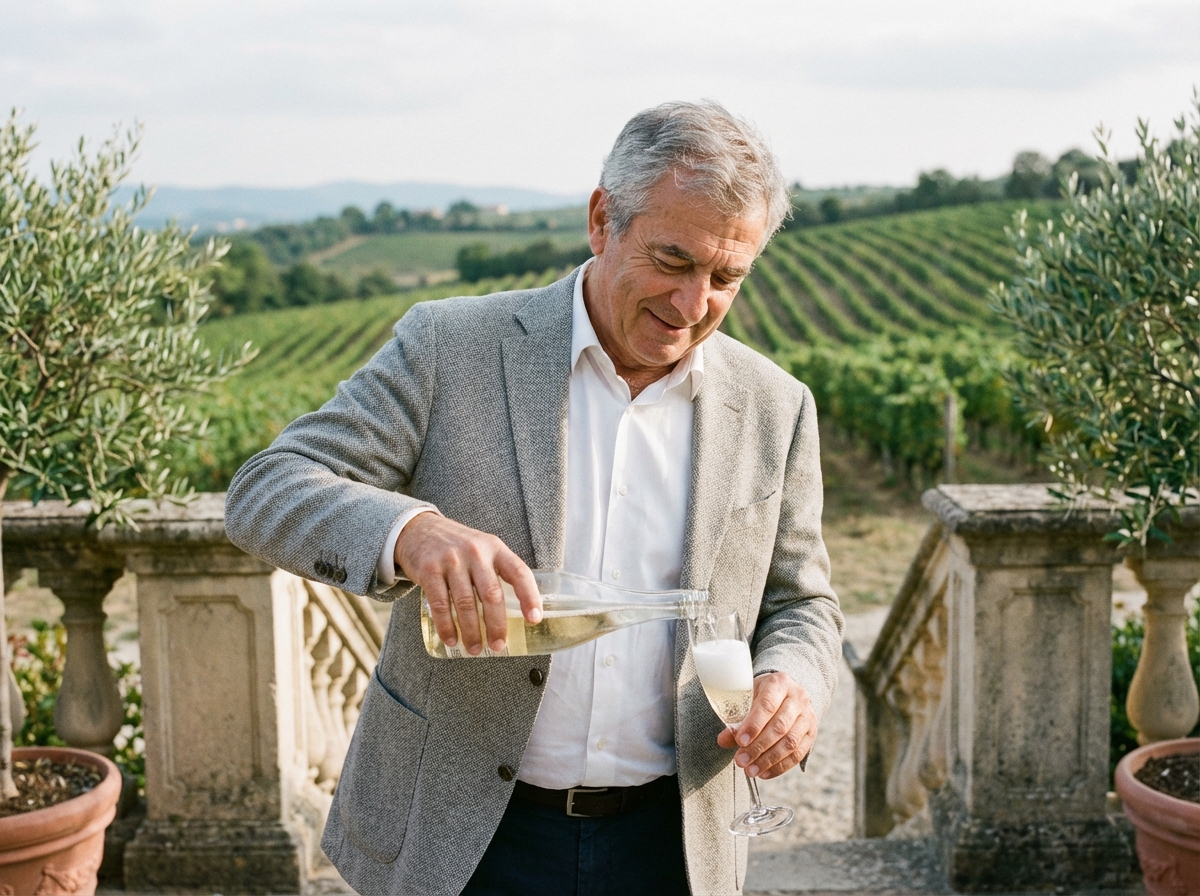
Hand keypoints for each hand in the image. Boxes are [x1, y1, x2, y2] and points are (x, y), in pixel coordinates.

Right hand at [394, 513, 541, 655]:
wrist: (418, 529)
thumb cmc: (457, 547)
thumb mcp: (482, 548)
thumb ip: (497, 571)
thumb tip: (516, 610)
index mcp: (495, 548)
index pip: (519, 572)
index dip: (529, 597)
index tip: (534, 620)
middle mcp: (475, 552)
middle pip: (491, 594)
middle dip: (496, 624)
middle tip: (498, 645)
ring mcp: (451, 560)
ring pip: (465, 603)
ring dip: (471, 631)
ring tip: (474, 649)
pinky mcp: (429, 570)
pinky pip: (440, 604)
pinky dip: (446, 626)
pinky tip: (451, 639)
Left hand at [716, 671, 815, 778]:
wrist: (787, 692)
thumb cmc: (762, 695)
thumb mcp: (748, 698)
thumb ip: (736, 720)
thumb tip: (723, 740)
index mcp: (779, 683)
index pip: (767, 705)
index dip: (753, 725)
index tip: (740, 742)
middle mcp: (798, 698)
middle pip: (779, 726)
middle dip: (758, 747)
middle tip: (741, 761)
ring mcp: (807, 716)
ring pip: (790, 742)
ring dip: (769, 760)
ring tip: (751, 770)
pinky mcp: (811, 733)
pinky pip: (798, 754)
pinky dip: (780, 767)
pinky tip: (765, 773)